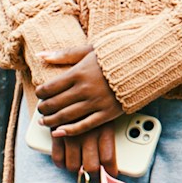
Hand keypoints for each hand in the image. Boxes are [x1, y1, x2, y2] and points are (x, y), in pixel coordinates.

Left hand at [33, 38, 120, 170]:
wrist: (142, 65)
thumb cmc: (113, 56)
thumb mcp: (89, 50)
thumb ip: (64, 54)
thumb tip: (41, 54)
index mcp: (78, 73)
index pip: (49, 87)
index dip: (40, 93)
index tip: (40, 94)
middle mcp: (85, 89)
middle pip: (55, 103)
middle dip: (44, 108)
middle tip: (41, 109)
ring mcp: (95, 103)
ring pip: (66, 116)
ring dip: (51, 121)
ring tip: (45, 122)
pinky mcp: (106, 114)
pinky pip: (84, 126)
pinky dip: (69, 131)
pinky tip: (59, 132)